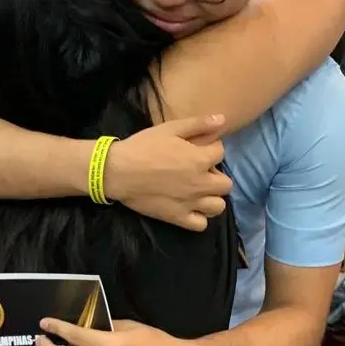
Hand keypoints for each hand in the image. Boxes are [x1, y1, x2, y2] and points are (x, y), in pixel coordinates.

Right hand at [105, 116, 231, 231]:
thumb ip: (199, 124)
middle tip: (200, 170)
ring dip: (212, 197)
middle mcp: (200, 184)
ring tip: (198, 190)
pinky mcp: (178, 218)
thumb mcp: (170, 128)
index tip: (198, 147)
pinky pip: (201, 225)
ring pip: (218, 206)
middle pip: (226, 183)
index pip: (220, 152)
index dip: (211, 148)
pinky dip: (199, 217)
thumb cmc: (143, 146)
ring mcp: (190, 204)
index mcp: (200, 160)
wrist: (118, 171)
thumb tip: (223, 120)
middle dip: (216, 175)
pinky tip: (189, 207)